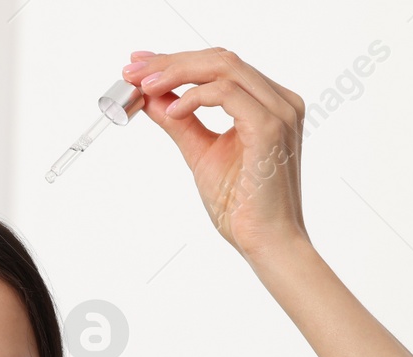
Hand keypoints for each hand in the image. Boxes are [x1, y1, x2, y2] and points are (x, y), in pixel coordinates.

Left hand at [121, 47, 308, 260]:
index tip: (139, 66)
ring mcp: (279, 112)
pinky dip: (195, 96)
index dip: (177, 60)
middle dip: (171, 62)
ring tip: (145, 88)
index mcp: (267, 104)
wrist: (265, 242)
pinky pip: (228, 93)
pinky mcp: (271, 128)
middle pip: (220, 59)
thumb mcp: (201, 153)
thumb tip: (151, 98)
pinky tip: (172, 110)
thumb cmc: (242, 206)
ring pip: (224, 67)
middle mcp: (279, 101)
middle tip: (133, 71)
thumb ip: (180, 122)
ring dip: (177, 73)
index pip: (220, 66)